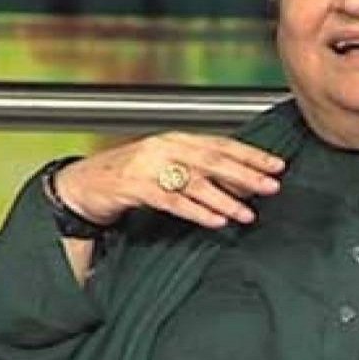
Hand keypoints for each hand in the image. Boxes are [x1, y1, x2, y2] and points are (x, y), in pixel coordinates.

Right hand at [52, 131, 285, 229]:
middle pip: (214, 159)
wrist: (81, 183)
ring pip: (196, 182)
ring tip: (248, 213)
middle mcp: (165, 147)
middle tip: (273, 186)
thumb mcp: (165, 166)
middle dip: (246, 173)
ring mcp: (148, 166)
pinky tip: (216, 220)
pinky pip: (172, 200)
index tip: (278, 165)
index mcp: (176, 139)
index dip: (251, 155)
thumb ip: (198, 170)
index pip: (221, 144)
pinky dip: (197, 211)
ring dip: (226, 199)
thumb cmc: (127, 176)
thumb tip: (241, 182)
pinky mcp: (134, 187)